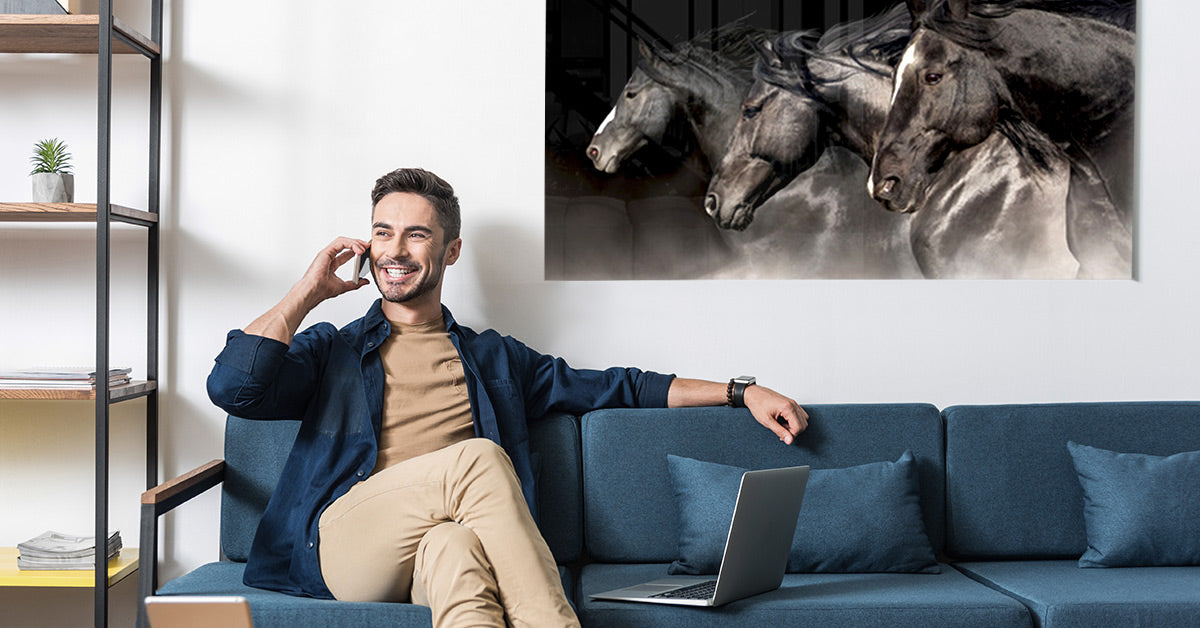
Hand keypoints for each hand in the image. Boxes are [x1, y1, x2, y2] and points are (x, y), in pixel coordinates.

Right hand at [243, 237, 369, 344]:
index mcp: (331, 264)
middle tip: (368, 246)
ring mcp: (326, 253)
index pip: (346, 253)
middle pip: (345, 245)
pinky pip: (340, 242)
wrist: (313, 292)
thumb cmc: (321, 290)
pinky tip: (358, 250)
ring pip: (343, 241)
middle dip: (358, 244)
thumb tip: (365, 281)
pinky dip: (350, 244)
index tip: (366, 251)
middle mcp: (328, 257)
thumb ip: (355, 283)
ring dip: (355, 243)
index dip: (356, 250)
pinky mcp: (326, 252)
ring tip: (364, 248)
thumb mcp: (344, 286)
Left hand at [743, 385, 807, 444]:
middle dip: (793, 431)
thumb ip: (779, 431)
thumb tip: (789, 440)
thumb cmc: (758, 404)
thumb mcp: (767, 421)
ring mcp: (793, 403)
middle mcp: (793, 404)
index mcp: (788, 408)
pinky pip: (800, 414)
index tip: (782, 436)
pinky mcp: (791, 403)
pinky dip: (794, 420)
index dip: (791, 435)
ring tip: (782, 425)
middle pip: (803, 424)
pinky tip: (784, 421)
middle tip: (781, 431)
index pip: (799, 427)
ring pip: (803, 420)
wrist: (753, 394)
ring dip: (794, 426)